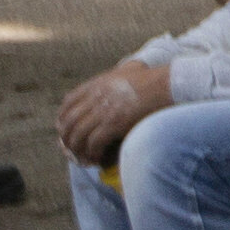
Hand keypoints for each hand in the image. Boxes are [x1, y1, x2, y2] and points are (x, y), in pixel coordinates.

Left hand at [55, 60, 171, 165]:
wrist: (167, 85)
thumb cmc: (153, 79)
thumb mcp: (129, 70)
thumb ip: (120, 71)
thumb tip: (127, 70)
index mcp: (96, 84)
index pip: (68, 103)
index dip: (63, 119)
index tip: (65, 130)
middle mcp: (95, 97)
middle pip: (69, 122)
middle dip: (67, 139)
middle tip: (72, 149)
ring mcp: (103, 111)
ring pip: (78, 135)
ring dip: (79, 150)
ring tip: (85, 158)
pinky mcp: (113, 124)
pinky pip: (93, 143)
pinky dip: (93, 153)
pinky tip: (98, 159)